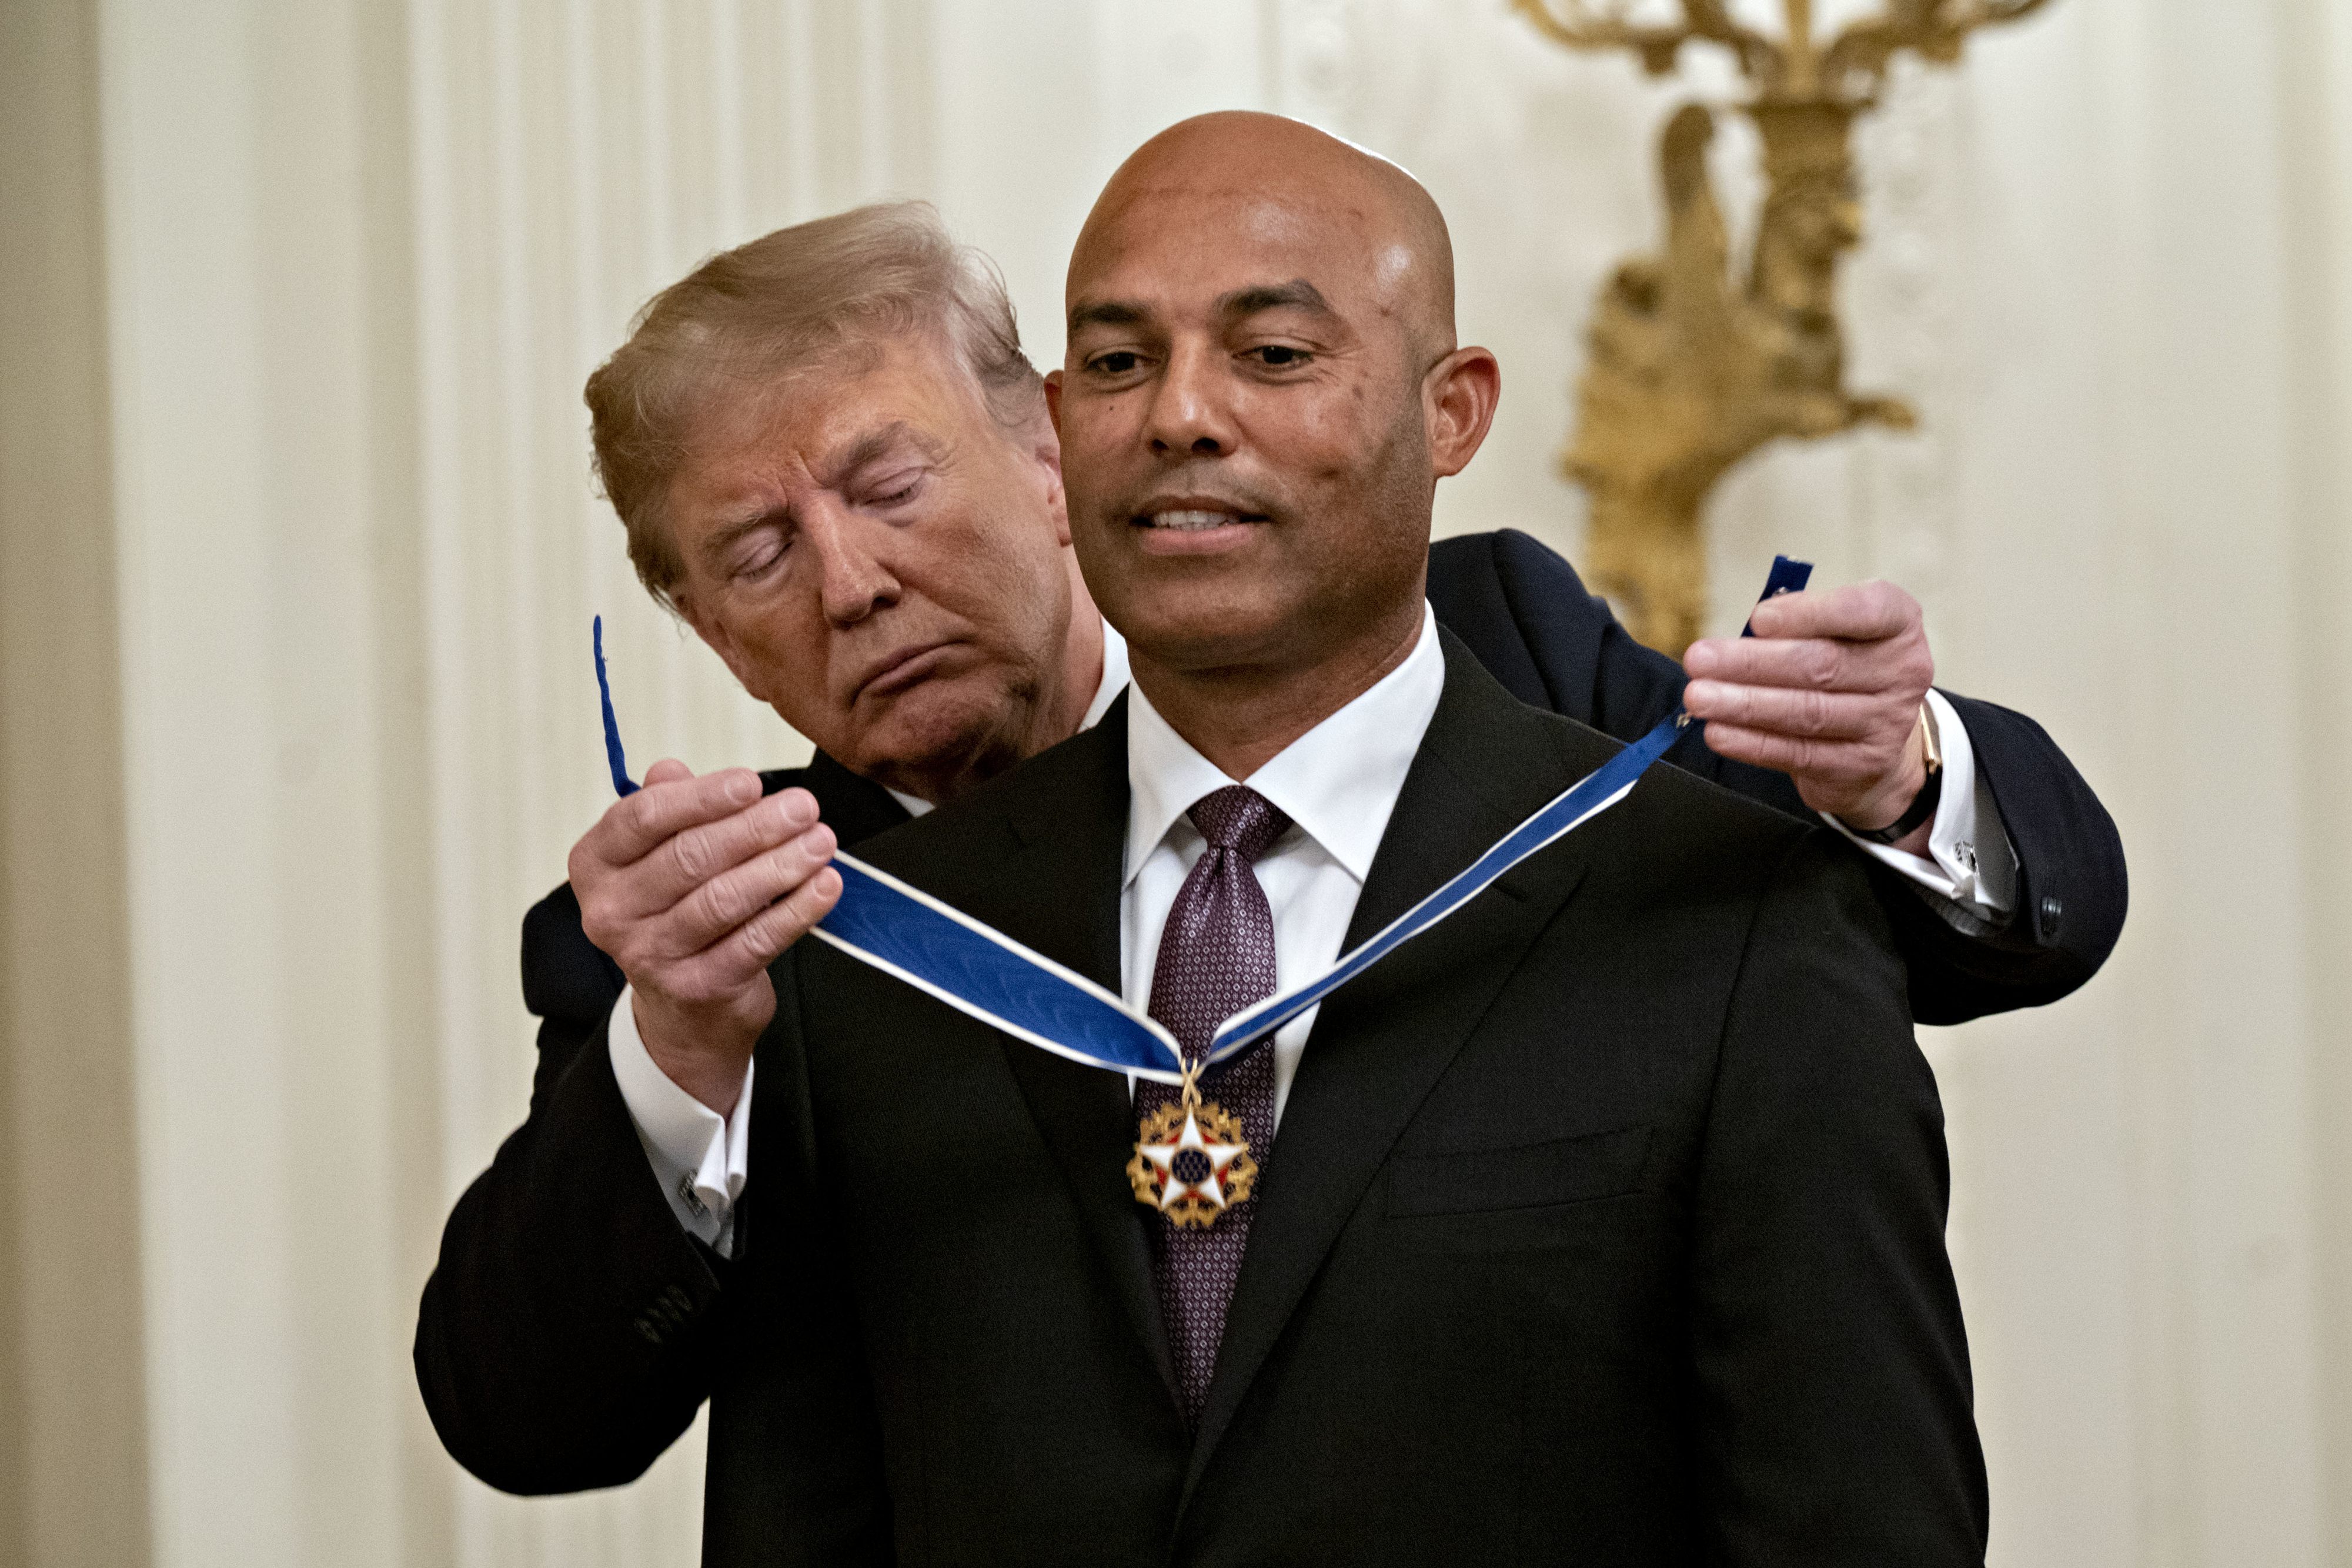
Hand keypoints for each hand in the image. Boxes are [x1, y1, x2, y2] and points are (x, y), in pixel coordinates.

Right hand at [570, 758, 840, 1112]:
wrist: (683, 1010)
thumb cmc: (676, 912)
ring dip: (780, 865)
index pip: (644, 818)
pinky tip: (824, 886)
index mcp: (596, 865)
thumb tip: (671, 769)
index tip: (752, 782)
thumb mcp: (659, 856)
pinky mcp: (697, 987)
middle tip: (804, 807)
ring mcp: (651, 955)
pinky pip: (754, 942)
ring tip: (821, 841)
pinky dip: (795, 911)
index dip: (701, 797)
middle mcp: (611, 912)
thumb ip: (668, 809)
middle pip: (689, 857)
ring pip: (723, 900)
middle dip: (755, 828)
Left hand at [1680, 581, 1935, 848]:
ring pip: (1806, 712)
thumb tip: (1748, 632)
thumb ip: (1798, 623)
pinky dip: (1752, 743)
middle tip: (1699, 659)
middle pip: (1821, 665)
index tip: (1758, 618)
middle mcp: (1902, 671)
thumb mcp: (1835, 631)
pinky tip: (1718, 732)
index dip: (1809, 613)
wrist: (1875, 737)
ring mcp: (1886, 722)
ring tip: (1697, 697)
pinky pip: (1797, 753)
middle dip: (1751, 662)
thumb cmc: (1842, 665)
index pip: (1866, 610)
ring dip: (1744, 704)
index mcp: (1898, 624)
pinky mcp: (1859, 765)